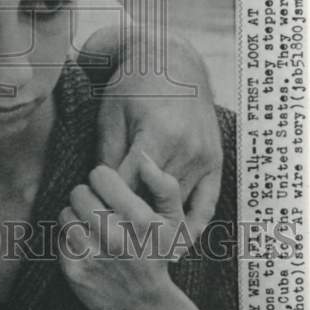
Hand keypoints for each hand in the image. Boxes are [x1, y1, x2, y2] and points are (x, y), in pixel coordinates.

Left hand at [58, 153, 189, 309]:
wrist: (147, 307)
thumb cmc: (156, 254)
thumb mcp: (173, 220)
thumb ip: (164, 184)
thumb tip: (143, 157)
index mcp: (139, 219)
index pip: (100, 175)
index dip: (103, 179)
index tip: (109, 191)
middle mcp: (116, 237)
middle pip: (78, 192)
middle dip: (88, 198)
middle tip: (100, 211)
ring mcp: (94, 256)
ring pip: (66, 214)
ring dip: (77, 218)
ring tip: (93, 229)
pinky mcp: (75, 272)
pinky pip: (60, 239)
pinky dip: (70, 240)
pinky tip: (87, 247)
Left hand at [88, 28, 222, 242]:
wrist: (170, 59)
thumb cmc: (132, 85)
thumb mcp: (111, 115)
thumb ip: (108, 156)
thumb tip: (98, 197)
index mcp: (158, 134)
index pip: (128, 187)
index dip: (108, 205)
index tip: (93, 221)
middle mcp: (187, 148)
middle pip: (154, 200)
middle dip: (130, 220)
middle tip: (111, 242)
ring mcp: (205, 156)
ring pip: (178, 206)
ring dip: (158, 227)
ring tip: (136, 250)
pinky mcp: (216, 161)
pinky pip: (207, 203)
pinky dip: (193, 225)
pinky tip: (177, 244)